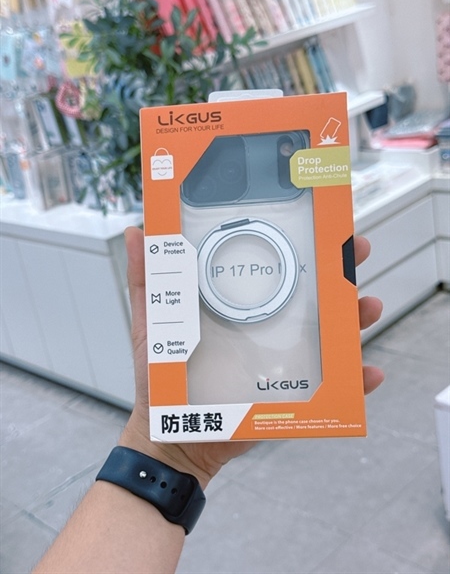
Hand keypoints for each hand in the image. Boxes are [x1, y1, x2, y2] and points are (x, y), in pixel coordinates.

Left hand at [120, 227, 383, 488]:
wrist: (172, 438)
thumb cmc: (161, 380)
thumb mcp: (152, 325)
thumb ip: (145, 280)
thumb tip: (136, 230)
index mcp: (240, 308)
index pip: (276, 269)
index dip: (300, 245)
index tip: (320, 224)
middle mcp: (266, 329)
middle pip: (311, 295)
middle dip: (339, 272)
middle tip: (357, 254)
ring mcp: (281, 361)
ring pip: (327, 335)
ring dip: (355, 319)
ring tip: (368, 307)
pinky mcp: (289, 394)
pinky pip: (329, 386)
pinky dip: (353, 380)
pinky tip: (368, 373)